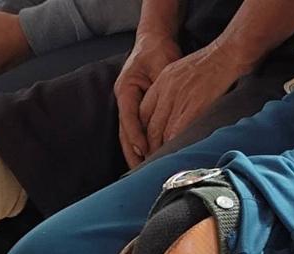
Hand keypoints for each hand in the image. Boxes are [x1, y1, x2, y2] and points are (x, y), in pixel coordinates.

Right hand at [115, 33, 183, 167]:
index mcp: (126, 88)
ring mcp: (127, 104)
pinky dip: (140, 146)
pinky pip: (136, 132)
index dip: (136, 136)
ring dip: (134, 154)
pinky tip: (147, 160)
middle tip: (140, 173)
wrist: (154, 41)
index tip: (144, 151)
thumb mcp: (162, 68)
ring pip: (128, 135)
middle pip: (124, 132)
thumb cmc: (159, 52)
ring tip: (141, 173)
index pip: (128, 118)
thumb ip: (163, 90)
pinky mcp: (135, 109)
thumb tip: (170, 112)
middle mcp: (123, 98)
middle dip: (132, 153)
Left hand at [138, 45, 248, 161]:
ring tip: (159, 167)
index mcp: (161, 83)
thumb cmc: (211, 65)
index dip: (141, 134)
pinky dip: (172, 148)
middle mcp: (165, 92)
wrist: (226, 55)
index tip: (144, 148)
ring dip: (158, 152)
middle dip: (148, 148)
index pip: (142, 113)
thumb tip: (172, 113)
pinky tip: (173, 158)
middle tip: (148, 164)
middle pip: (149, 127)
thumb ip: (172, 91)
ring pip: (159, 133)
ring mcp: (177, 100)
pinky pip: (175, 134)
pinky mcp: (191, 108)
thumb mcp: (182, 72)